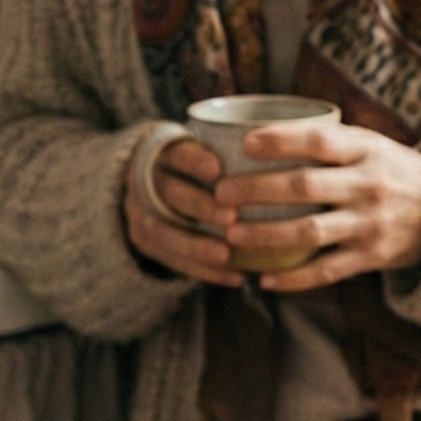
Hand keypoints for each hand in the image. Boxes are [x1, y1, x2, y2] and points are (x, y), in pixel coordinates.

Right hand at [122, 136, 243, 287]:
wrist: (152, 180)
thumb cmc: (195, 161)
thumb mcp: (201, 143)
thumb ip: (228, 148)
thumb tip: (281, 149)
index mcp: (158, 150)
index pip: (172, 152)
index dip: (192, 161)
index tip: (217, 170)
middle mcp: (142, 181)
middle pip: (166, 193)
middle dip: (198, 206)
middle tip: (231, 217)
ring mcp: (139, 213)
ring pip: (163, 231)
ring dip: (196, 245)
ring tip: (226, 254)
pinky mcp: (145, 242)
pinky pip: (172, 260)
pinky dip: (204, 271)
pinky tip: (236, 277)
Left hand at [217, 119, 420, 292]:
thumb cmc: (389, 170)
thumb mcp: (369, 144)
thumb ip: (326, 139)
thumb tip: (256, 131)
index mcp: (366, 150)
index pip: (320, 140)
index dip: (282, 140)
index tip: (246, 143)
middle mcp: (369, 185)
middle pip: (305, 186)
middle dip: (258, 189)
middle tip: (221, 193)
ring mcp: (370, 224)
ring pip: (310, 231)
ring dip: (267, 234)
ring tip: (232, 234)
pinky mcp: (371, 257)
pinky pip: (326, 271)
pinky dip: (294, 279)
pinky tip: (264, 280)